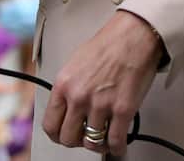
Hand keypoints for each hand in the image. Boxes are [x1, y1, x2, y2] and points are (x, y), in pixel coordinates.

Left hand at [42, 11, 162, 156]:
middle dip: (77, 141)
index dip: (58, 135)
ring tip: (104, 138)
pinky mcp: (123, 110)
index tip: (65, 135)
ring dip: (99, 144)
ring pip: (92, 143)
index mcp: (64, 85)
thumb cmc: (108, 44)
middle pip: (68, 139)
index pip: (50, 125)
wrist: (133, 35)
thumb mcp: (75, 63)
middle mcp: (78, 97)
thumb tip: (68, 107)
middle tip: (86, 136)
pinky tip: (119, 143)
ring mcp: (100, 105)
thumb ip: (68, 88)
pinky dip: (118, 147)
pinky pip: (116, 141)